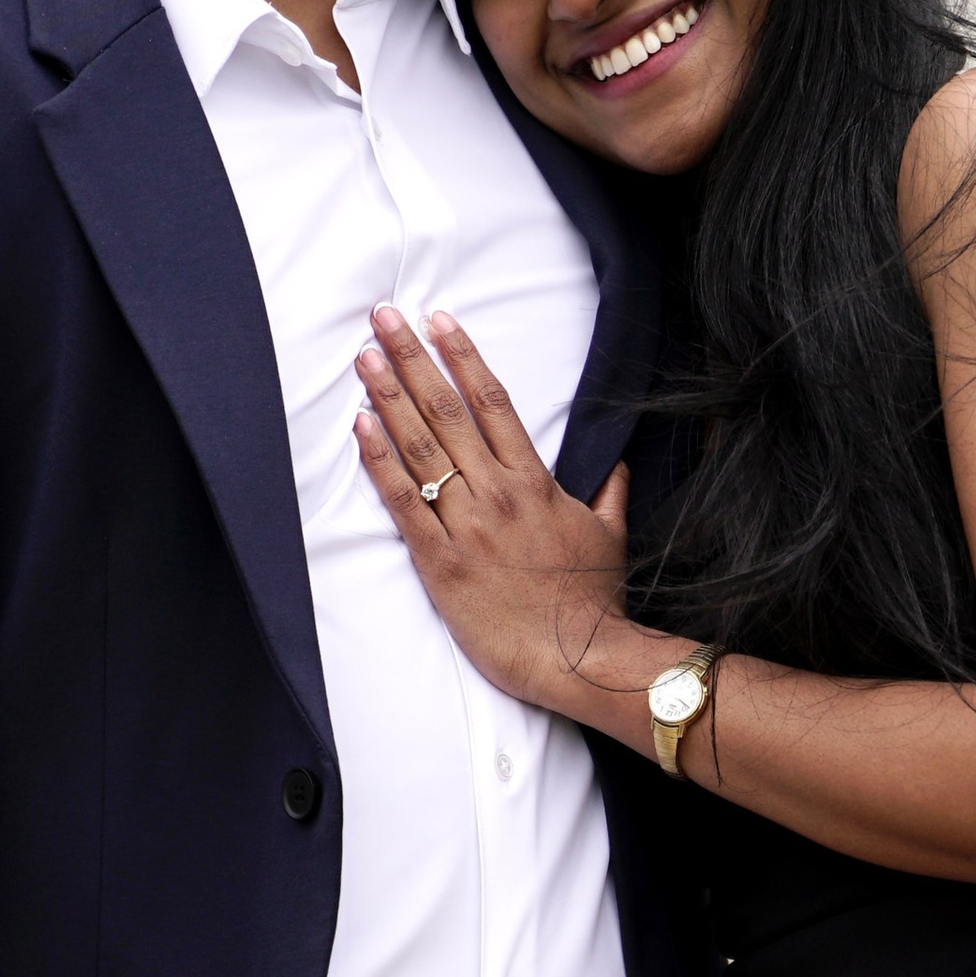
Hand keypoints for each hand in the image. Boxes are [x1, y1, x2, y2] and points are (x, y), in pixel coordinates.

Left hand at [354, 304, 630, 711]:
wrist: (579, 659)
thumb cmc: (592, 602)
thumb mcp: (610, 537)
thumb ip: (608, 493)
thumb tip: (615, 467)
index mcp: (535, 482)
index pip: (493, 402)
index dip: (463, 357)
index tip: (439, 321)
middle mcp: (497, 493)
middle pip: (447, 410)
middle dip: (412, 358)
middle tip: (384, 317)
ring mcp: (466, 525)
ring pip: (421, 447)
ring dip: (388, 396)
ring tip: (364, 357)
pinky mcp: (440, 562)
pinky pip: (404, 502)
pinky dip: (379, 462)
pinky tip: (360, 426)